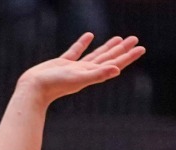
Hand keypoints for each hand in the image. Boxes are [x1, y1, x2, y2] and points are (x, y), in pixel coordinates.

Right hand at [16, 33, 144, 105]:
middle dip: (122, 49)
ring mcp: (75, 67)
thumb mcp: (79, 78)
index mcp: (93, 74)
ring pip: (96, 55)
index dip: (128, 56)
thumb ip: (98, 74)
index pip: (115, 63)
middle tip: (135, 39)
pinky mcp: (63, 63)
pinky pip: (77, 51)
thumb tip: (117, 70)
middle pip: (109, 58)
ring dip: (108, 47)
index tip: (141, 48)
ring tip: (119, 38)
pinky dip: (84, 43)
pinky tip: (90, 35)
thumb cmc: (55, 85)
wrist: (34, 89)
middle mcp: (87, 71)